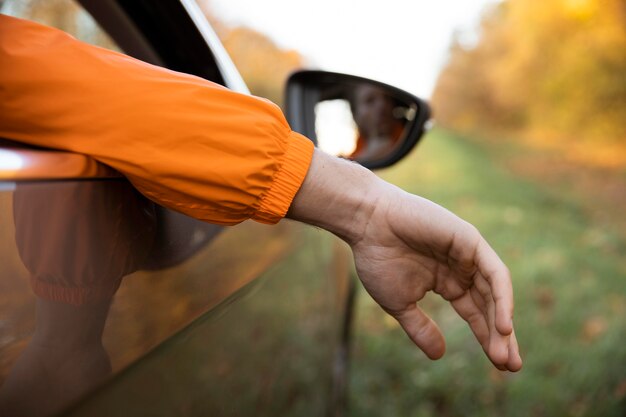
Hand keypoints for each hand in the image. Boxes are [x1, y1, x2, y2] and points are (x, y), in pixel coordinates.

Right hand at [352, 188, 520, 369]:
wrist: (367, 224)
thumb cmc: (378, 259)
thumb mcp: (400, 304)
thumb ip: (420, 328)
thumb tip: (439, 356)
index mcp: (447, 282)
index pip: (475, 314)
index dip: (486, 337)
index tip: (500, 366)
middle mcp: (462, 269)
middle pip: (490, 306)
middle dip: (501, 336)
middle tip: (510, 366)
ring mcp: (468, 254)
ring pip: (495, 292)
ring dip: (502, 322)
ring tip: (504, 352)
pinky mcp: (470, 240)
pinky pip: (494, 272)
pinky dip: (502, 297)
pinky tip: (503, 324)